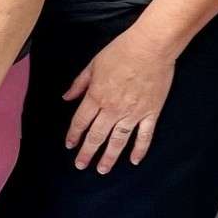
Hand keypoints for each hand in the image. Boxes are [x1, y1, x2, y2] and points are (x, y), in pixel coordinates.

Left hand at [63, 25, 175, 170]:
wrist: (151, 47)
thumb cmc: (121, 51)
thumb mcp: (93, 64)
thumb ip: (79, 84)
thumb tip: (66, 98)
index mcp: (97, 96)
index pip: (81, 122)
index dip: (74, 135)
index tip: (70, 146)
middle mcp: (113, 108)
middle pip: (97, 136)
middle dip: (87, 152)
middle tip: (81, 165)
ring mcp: (133, 113)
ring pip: (118, 140)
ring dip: (109, 157)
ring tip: (102, 170)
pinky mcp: (151, 112)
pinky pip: (145, 136)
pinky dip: (140, 149)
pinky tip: (134, 160)